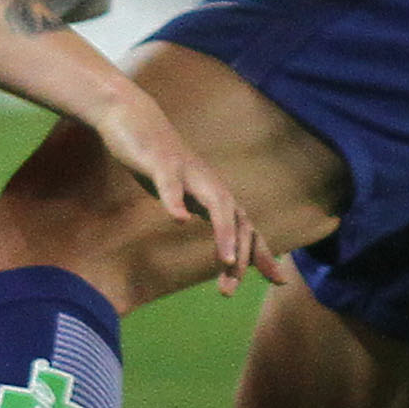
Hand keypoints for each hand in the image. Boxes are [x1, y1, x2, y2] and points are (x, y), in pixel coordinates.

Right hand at [87, 82, 269, 290]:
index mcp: (213, 193)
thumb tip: (212, 233)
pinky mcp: (161, 161)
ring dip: (224, 232)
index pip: (246, 227)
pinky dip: (176, 201)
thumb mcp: (180, 190)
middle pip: (237, 220)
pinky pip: (171, 183)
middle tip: (229, 289)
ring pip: (215, 203)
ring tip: (227, 260)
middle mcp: (208, 182)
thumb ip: (197, 209)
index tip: (278, 281)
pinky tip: (178, 219)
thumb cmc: (156, 158)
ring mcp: (187, 171)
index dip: (262, 253)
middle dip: (240, 255)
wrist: (131, 117)